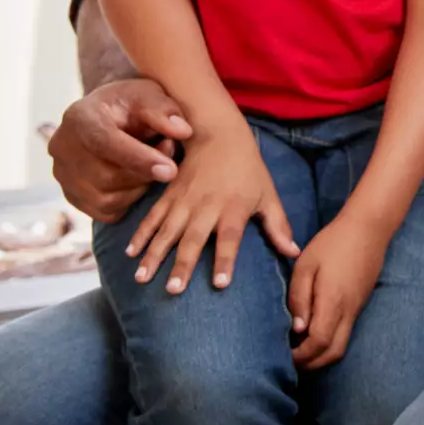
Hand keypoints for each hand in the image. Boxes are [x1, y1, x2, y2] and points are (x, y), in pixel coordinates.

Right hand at [49, 79, 188, 221]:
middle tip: (171, 158)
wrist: (110, 116)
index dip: (139, 159)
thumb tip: (183, 131)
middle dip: (145, 173)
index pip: (104, 143)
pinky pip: (105, 212)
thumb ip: (165, 110)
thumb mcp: (150, 95)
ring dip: (140, 188)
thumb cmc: (133, 105)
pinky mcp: (71, 196)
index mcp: (79, 117)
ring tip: (155, 166)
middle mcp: (62, 147)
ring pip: (106, 199)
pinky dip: (128, 201)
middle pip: (106, 177)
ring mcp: (63, 175)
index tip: (171, 170)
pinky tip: (138, 181)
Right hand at [126, 129, 298, 295]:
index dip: (225, 260)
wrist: (218, 135)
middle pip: (193, 238)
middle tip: (173, 290)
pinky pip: (151, 217)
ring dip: (154, 255)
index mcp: (234, 207)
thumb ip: (278, 225)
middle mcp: (207, 205)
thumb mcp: (268, 194)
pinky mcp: (168, 194)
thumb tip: (294, 253)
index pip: (230, 238)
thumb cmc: (248, 169)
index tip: (219, 284)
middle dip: (183, 264)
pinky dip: (140, 234)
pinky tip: (129, 254)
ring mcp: (184, 200)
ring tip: (142, 278)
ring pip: (166, 230)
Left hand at [288, 214, 390, 369]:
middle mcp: (349, 311)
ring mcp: (357, 309)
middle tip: (290, 361)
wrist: (369, 228)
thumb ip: (299, 298)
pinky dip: (328, 342)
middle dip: (311, 364)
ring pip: (341, 345)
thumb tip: (296, 328)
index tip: (283, 355)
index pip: (318, 343)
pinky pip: (345, 333)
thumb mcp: (306, 265)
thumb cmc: (333, 243)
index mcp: (333, 302)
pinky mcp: (360, 304)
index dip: (301, 355)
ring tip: (300, 350)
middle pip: (332, 353)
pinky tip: (313, 332)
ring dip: (320, 355)